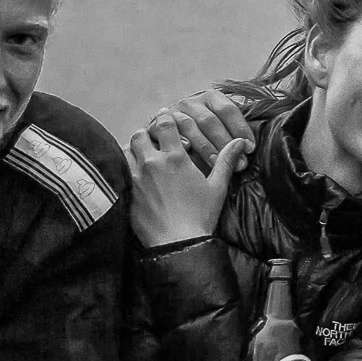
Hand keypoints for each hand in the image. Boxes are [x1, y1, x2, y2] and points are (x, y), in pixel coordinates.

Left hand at [125, 121, 248, 246]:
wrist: (178, 244)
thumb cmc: (200, 215)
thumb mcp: (217, 187)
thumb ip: (226, 160)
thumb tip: (240, 142)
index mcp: (175, 157)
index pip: (165, 125)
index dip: (165, 118)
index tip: (166, 116)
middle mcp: (152, 163)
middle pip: (140, 135)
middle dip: (146, 133)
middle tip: (153, 138)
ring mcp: (136, 178)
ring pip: (126, 151)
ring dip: (134, 149)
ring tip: (143, 155)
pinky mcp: (127, 193)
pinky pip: (121, 171)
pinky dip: (126, 167)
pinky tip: (135, 174)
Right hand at [161, 88, 256, 172]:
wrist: (171, 152)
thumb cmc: (205, 145)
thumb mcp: (222, 136)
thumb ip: (235, 137)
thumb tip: (247, 146)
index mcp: (211, 98)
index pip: (228, 109)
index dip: (240, 128)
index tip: (250, 148)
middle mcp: (191, 102)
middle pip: (209, 119)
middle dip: (224, 142)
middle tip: (238, 163)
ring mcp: (172, 112)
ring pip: (190, 126)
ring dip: (205, 145)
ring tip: (216, 163)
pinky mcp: (156, 125)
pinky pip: (167, 131)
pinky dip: (178, 140)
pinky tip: (187, 150)